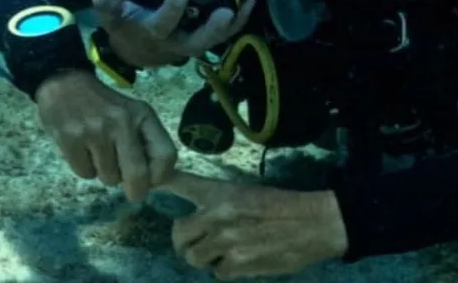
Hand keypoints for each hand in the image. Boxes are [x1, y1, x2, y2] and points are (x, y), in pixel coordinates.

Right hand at [35, 69, 176, 200]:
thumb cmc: (104, 106)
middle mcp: (122, 121)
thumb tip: (159, 182)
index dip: (160, 176)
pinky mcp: (71, 138)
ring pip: (109, 178)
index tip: (150, 179)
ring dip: (104, 173)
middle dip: (135, 190)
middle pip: (139, 175)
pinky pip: (86, 174)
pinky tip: (81, 150)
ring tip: (97, 152)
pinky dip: (84, 169)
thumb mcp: (132, 115)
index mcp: (142, 114)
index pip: (166, 156)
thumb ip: (147, 144)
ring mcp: (95, 130)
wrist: (65, 83)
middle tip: (130, 190)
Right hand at [92, 0, 253, 67]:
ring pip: (212, 41)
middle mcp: (174, 42)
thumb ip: (108, 2)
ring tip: (242, 6)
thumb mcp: (110, 15)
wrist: (134, 50)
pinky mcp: (201, 38)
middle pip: (195, 42)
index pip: (161, 25)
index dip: (171, 12)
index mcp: (151, 33)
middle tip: (225, 13)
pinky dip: (238, 23)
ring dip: (229, 27)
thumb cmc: (124, 27)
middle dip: (211, 29)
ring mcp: (190, 43)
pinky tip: (248, 4)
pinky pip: (222, 34)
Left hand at [161, 170, 348, 278]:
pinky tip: (236, 259)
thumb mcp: (241, 191)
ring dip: (203, 256)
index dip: (160, 185)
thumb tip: (187, 207)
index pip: (181, 185)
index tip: (146, 187)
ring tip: (217, 250)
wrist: (311, 224)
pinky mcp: (240, 265)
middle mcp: (217, 217)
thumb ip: (212, 199)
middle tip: (194, 238)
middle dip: (184, 239)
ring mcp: (227, 243)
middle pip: (179, 235)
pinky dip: (223, 269)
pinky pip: (218, 272)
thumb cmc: (277, 204)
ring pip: (195, 258)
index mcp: (219, 194)